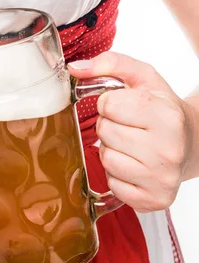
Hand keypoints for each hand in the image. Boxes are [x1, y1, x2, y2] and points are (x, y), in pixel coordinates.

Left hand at [69, 52, 194, 212]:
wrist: (191, 143)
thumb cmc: (161, 109)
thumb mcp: (142, 78)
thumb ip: (110, 63)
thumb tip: (75, 68)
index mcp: (166, 115)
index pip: (108, 104)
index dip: (109, 103)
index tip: (124, 107)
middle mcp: (168, 149)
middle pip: (105, 131)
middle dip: (108, 126)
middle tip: (128, 127)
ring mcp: (163, 177)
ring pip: (106, 159)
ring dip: (111, 150)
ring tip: (130, 145)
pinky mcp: (155, 200)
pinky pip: (113, 184)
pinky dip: (116, 174)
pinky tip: (134, 165)